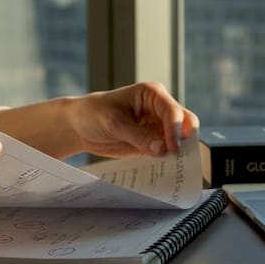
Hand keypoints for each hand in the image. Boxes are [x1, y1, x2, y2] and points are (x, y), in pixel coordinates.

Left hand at [68, 82, 199, 158]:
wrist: (80, 125)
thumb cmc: (94, 113)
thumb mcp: (114, 123)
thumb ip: (139, 136)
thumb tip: (162, 148)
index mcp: (152, 94)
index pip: (173, 111)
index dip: (176, 130)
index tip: (172, 149)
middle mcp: (159, 108)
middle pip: (185, 123)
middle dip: (184, 140)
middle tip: (177, 158)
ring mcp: (158, 125)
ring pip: (179, 139)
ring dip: (178, 152)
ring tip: (172, 166)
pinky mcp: (153, 141)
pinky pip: (167, 151)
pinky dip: (168, 160)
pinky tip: (164, 169)